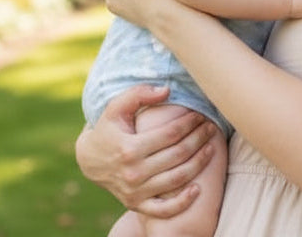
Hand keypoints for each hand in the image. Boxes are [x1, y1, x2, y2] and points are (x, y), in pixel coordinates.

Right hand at [75, 85, 216, 217]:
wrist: (90, 159)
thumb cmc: (109, 127)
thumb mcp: (117, 106)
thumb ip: (140, 94)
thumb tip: (167, 90)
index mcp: (129, 149)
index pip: (170, 134)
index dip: (189, 123)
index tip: (201, 115)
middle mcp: (133, 173)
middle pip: (177, 155)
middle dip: (198, 139)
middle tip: (211, 128)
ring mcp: (135, 192)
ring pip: (176, 179)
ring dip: (199, 163)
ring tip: (211, 148)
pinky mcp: (136, 205)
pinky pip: (163, 210)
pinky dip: (182, 202)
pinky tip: (198, 189)